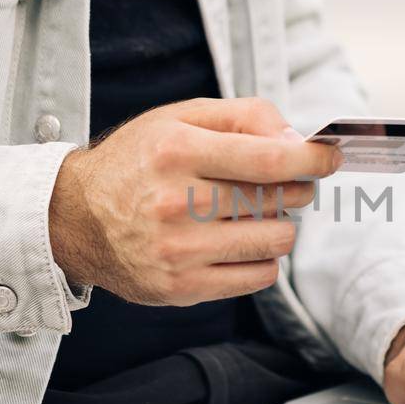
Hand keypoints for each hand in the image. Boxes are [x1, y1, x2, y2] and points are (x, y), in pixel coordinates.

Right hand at [47, 97, 341, 305]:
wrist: (75, 217)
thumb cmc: (139, 161)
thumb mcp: (180, 117)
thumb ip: (244, 116)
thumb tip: (296, 139)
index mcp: (176, 151)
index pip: (268, 160)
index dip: (312, 160)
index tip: (330, 157)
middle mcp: (174, 202)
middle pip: (276, 199)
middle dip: (295, 188)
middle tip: (284, 182)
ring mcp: (178, 250)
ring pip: (275, 240)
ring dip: (279, 224)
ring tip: (255, 213)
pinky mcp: (182, 287)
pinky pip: (259, 276)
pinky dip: (264, 258)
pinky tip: (241, 242)